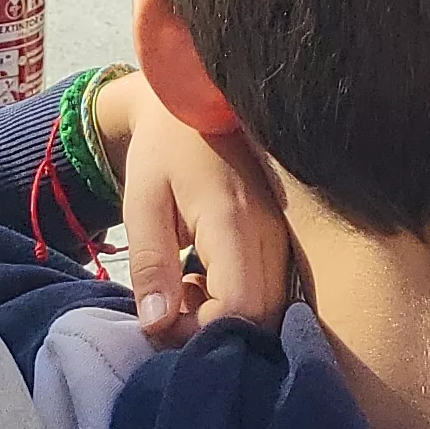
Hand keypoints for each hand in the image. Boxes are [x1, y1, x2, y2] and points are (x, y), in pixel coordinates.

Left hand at [98, 71, 288, 343]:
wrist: (198, 97)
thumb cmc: (163, 149)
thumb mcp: (142, 202)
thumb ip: (150, 264)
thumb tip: (156, 326)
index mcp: (236, 220)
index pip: (240, 308)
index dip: (200, 331)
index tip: (162, 321)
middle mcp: (274, 232)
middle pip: (263, 318)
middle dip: (213, 331)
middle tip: (170, 307)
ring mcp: (287, 235)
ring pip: (273, 308)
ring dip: (227, 315)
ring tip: (186, 288)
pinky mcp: (287, 237)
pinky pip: (275, 289)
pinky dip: (239, 300)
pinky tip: (206, 278)